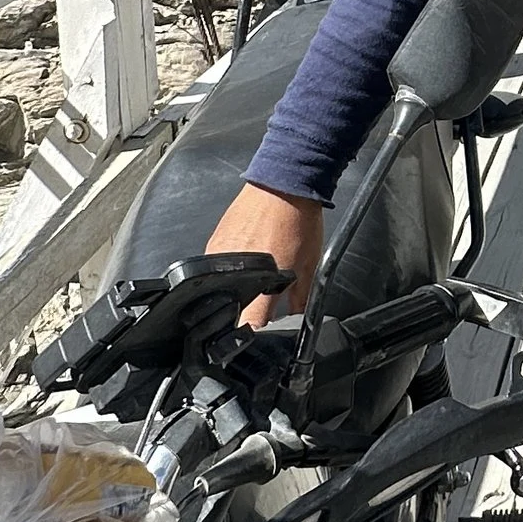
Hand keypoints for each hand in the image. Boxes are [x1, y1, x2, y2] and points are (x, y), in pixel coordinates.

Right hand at [206, 182, 324, 324]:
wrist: (283, 183)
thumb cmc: (298, 221)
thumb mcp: (310, 268)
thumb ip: (300, 300)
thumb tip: (298, 322)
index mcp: (256, 284)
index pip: (245, 324)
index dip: (251, 335)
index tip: (255, 338)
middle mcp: (230, 273)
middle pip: (228, 309)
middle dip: (242, 312)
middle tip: (259, 303)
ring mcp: (218, 255)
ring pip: (219, 287)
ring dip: (234, 289)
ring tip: (254, 275)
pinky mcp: (212, 242)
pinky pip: (216, 266)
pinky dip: (229, 268)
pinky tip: (246, 258)